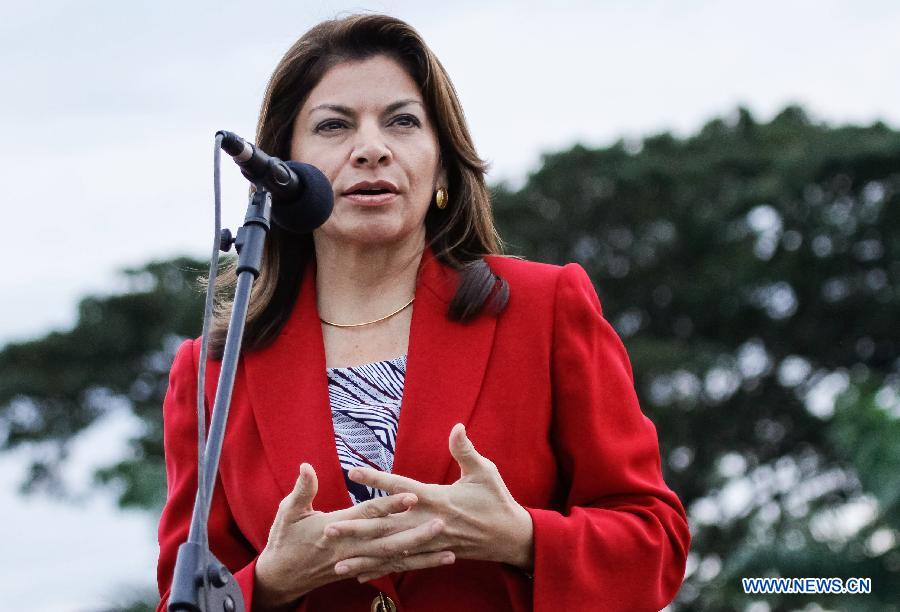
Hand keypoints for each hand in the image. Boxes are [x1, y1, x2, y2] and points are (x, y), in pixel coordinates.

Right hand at [254, 463, 453, 610]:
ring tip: (450, 552)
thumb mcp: (287, 513)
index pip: (369, 514)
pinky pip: (392, 568)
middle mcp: (352, 547)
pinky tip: (435, 563)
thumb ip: (302, 490)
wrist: (281, 578)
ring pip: (396, 559)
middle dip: (416, 533)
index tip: (411, 495)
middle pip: (390, 540)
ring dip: (423, 556)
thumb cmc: (284, 541)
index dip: (390, 504)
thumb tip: (306, 466)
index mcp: (337, 528)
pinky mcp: (362, 568)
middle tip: (442, 523)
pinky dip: (413, 566)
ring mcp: (358, 561)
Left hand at [325, 424, 533, 582]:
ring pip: (391, 550)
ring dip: (363, 554)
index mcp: (440, 499)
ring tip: (336, 557)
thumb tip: (457, 426)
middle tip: (329, 528)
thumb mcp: (485, 471)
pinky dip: (381, 568)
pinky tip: (359, 573)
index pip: (402, 487)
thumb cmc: (496, 500)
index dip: (378, 479)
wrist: (510, 537)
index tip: (353, 472)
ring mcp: (429, 542)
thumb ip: (465, 450)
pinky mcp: (431, 554)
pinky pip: (402, 564)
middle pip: (388, 526)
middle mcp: (430, 523)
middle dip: (358, 528)